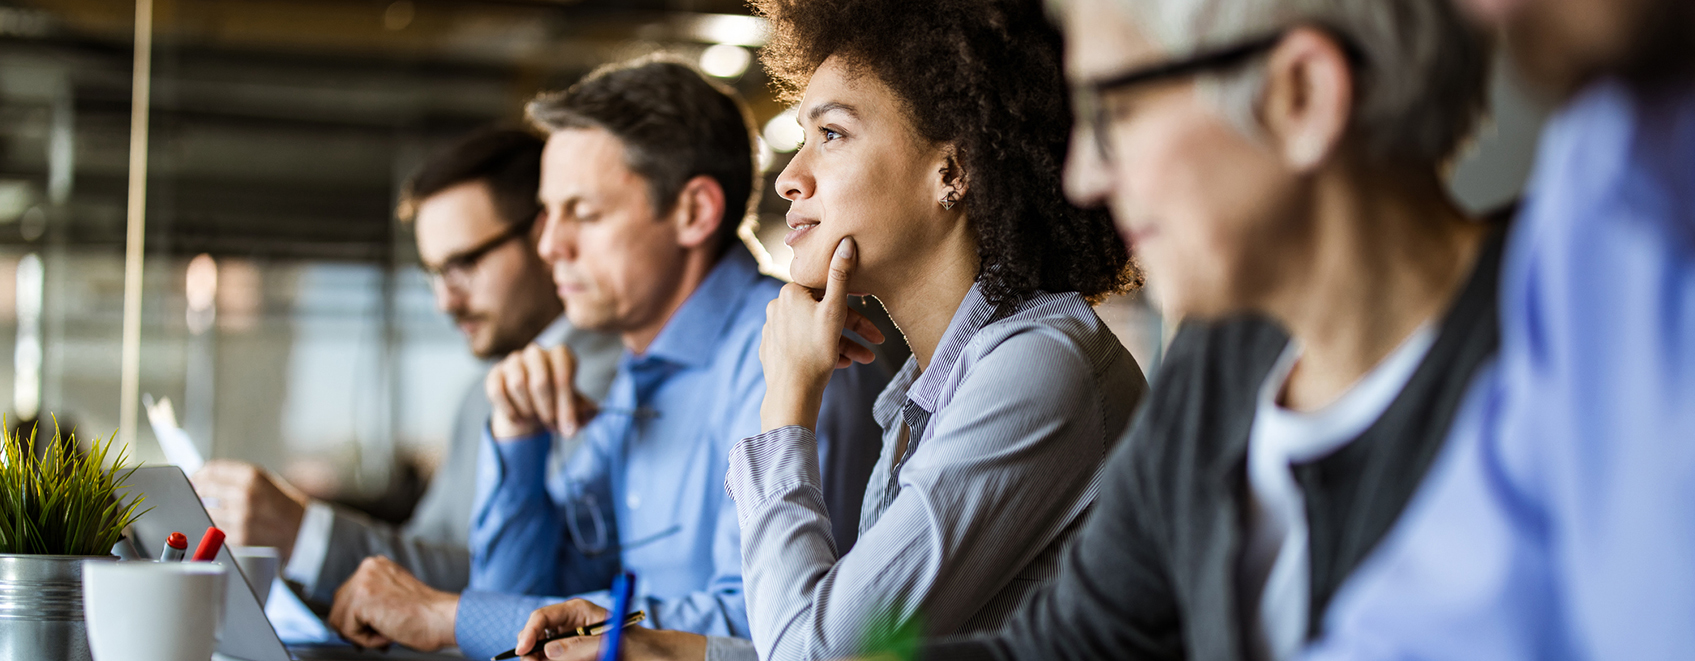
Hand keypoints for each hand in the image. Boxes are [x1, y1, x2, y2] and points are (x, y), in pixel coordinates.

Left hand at [190, 460, 308, 561]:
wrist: (301, 528)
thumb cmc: (283, 504)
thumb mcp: (264, 480)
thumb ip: (236, 477)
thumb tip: (205, 477)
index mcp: (252, 476)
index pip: (211, 470)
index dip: (199, 473)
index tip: (195, 477)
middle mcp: (245, 495)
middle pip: (204, 489)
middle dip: (199, 491)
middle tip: (200, 493)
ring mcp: (240, 517)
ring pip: (206, 510)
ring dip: (206, 509)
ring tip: (217, 509)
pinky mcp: (239, 536)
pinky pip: (215, 528)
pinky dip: (216, 525)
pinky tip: (227, 522)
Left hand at [327, 556, 458, 650]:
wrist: (441, 619)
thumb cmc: (426, 614)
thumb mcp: (394, 595)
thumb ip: (373, 597)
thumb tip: (351, 616)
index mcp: (376, 565)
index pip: (347, 594)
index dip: (356, 617)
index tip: (372, 627)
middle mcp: (368, 568)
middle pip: (338, 606)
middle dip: (354, 626)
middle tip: (378, 635)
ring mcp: (363, 582)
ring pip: (339, 620)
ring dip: (361, 634)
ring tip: (387, 633)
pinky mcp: (361, 600)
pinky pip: (348, 631)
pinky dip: (366, 641)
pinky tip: (387, 633)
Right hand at [487, 343, 597, 438]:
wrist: (531, 407)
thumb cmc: (557, 403)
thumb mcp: (575, 408)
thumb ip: (585, 410)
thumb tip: (592, 412)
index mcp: (561, 355)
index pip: (563, 375)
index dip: (566, 406)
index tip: (569, 431)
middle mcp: (537, 352)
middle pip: (540, 381)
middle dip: (548, 410)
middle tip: (552, 426)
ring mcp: (514, 361)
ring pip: (518, 385)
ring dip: (529, 410)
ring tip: (536, 419)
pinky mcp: (495, 373)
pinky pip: (497, 391)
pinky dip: (510, 410)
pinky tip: (519, 419)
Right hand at [515, 598, 704, 660]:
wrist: (650, 655)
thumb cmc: (637, 644)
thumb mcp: (612, 644)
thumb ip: (582, 647)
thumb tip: (549, 650)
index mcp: (577, 611)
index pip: (542, 616)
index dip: (529, 632)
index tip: (522, 650)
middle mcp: (568, 624)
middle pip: (535, 634)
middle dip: (529, 649)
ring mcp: (568, 641)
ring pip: (541, 651)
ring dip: (540, 659)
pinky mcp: (571, 655)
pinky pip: (552, 659)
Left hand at [760, 237, 884, 430]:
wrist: (792, 393)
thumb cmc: (815, 352)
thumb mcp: (835, 311)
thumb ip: (841, 276)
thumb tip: (846, 241)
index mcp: (789, 293)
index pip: (828, 292)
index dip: (854, 306)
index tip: (872, 322)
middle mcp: (777, 307)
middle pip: (824, 314)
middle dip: (853, 330)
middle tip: (875, 343)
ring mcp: (773, 330)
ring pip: (816, 331)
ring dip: (842, 344)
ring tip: (863, 359)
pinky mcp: (773, 350)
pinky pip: (804, 345)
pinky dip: (824, 351)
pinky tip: (841, 363)